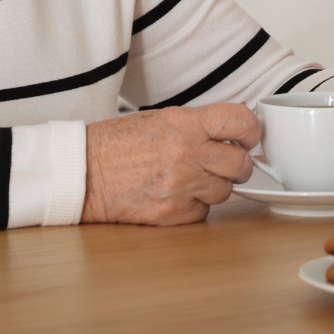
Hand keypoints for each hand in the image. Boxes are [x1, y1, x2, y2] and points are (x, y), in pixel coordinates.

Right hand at [81, 103, 259, 224]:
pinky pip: (202, 212)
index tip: (251, 136)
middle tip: (229, 163)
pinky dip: (196, 206)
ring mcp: (180, 186)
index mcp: (185, 124)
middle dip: (239, 165)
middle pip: (239, 163)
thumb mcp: (160, 119)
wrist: (81, 172)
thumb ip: (196, 125)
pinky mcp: (171, 214)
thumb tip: (228, 130)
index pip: (239, 121)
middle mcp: (187, 154)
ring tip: (195, 179)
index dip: (252, 130)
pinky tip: (178, 196)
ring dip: (216, 186)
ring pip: (224, 191)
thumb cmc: (115, 143)